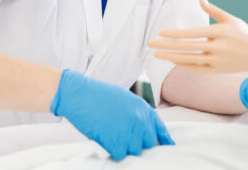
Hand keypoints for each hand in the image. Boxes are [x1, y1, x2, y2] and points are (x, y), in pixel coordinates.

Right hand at [50, 69, 173, 159]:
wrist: (79, 93)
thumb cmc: (97, 95)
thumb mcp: (124, 99)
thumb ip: (136, 114)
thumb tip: (142, 129)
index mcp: (142, 108)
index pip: (159, 128)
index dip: (163, 139)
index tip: (168, 146)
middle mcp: (139, 119)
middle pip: (148, 143)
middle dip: (137, 143)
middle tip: (122, 137)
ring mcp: (129, 129)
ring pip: (134, 150)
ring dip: (123, 147)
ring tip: (110, 134)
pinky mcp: (116, 139)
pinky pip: (120, 154)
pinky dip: (112, 151)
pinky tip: (105, 139)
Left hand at [148, 0, 247, 73]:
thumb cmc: (244, 36)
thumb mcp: (232, 20)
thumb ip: (214, 11)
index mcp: (221, 33)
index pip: (193, 33)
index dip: (176, 34)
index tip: (162, 32)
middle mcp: (218, 48)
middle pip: (187, 47)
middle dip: (166, 45)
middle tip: (150, 43)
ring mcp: (216, 61)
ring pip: (188, 60)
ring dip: (171, 57)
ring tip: (156, 54)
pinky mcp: (215, 70)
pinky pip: (195, 68)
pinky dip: (182, 64)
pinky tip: (171, 59)